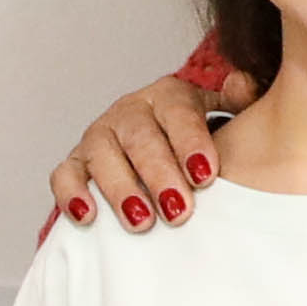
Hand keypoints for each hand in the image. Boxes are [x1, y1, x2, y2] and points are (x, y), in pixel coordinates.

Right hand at [46, 73, 239, 235]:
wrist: (165, 151)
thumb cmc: (198, 145)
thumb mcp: (225, 118)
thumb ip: (238, 102)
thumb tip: (241, 83)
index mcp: (168, 96)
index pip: (178, 113)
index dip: (190, 143)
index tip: (206, 175)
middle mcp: (130, 111)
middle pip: (140, 137)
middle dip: (159, 175)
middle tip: (179, 211)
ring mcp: (99, 136)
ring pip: (102, 155)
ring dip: (121, 189)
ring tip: (142, 222)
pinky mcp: (75, 163)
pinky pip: (65, 174)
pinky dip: (72, 194)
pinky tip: (88, 217)